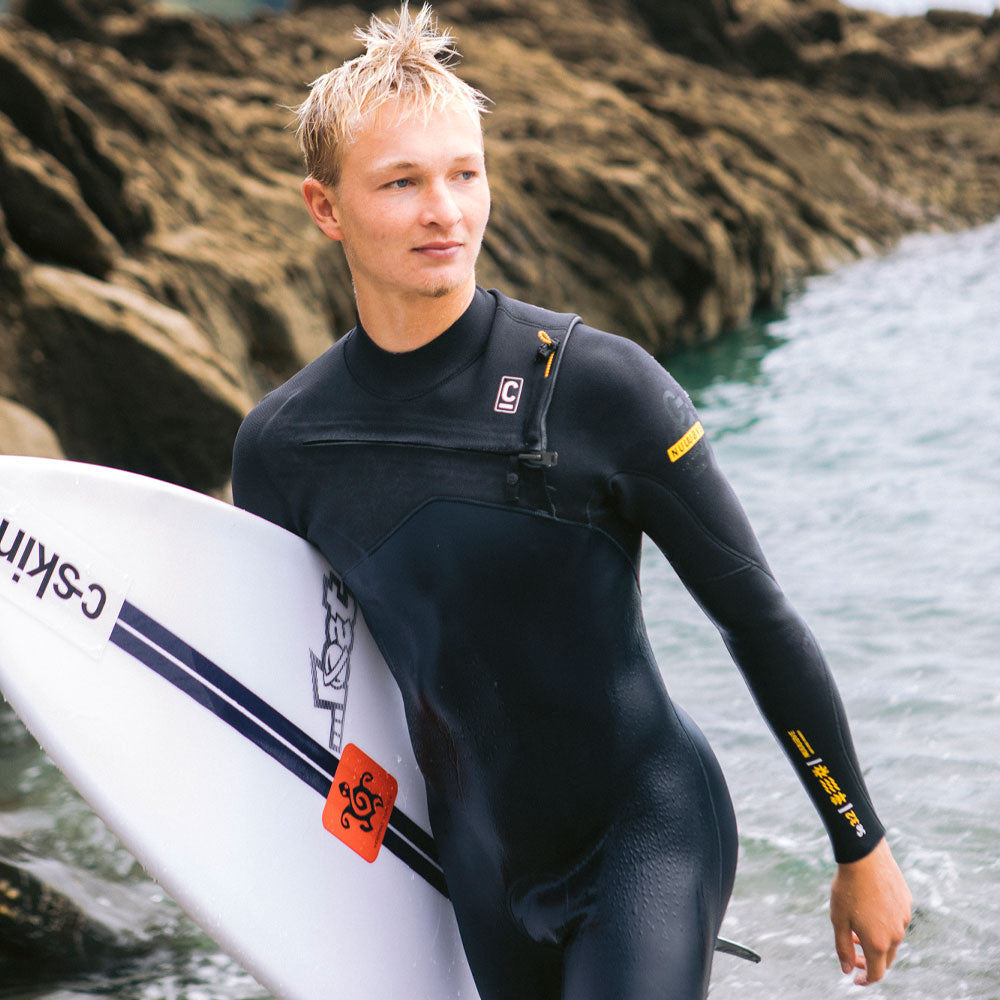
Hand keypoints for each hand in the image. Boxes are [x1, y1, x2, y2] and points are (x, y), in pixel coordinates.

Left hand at [830, 837, 911, 984]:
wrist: (864, 856)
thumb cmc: (847, 888)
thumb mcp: (838, 920)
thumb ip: (843, 948)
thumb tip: (847, 970)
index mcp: (879, 942)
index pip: (877, 973)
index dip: (865, 979)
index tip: (855, 978)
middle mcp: (896, 934)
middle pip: (886, 958)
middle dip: (870, 959)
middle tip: (853, 949)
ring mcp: (904, 918)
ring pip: (892, 937)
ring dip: (876, 938)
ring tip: (856, 922)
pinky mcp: (907, 902)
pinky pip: (896, 919)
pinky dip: (883, 921)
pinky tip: (869, 906)